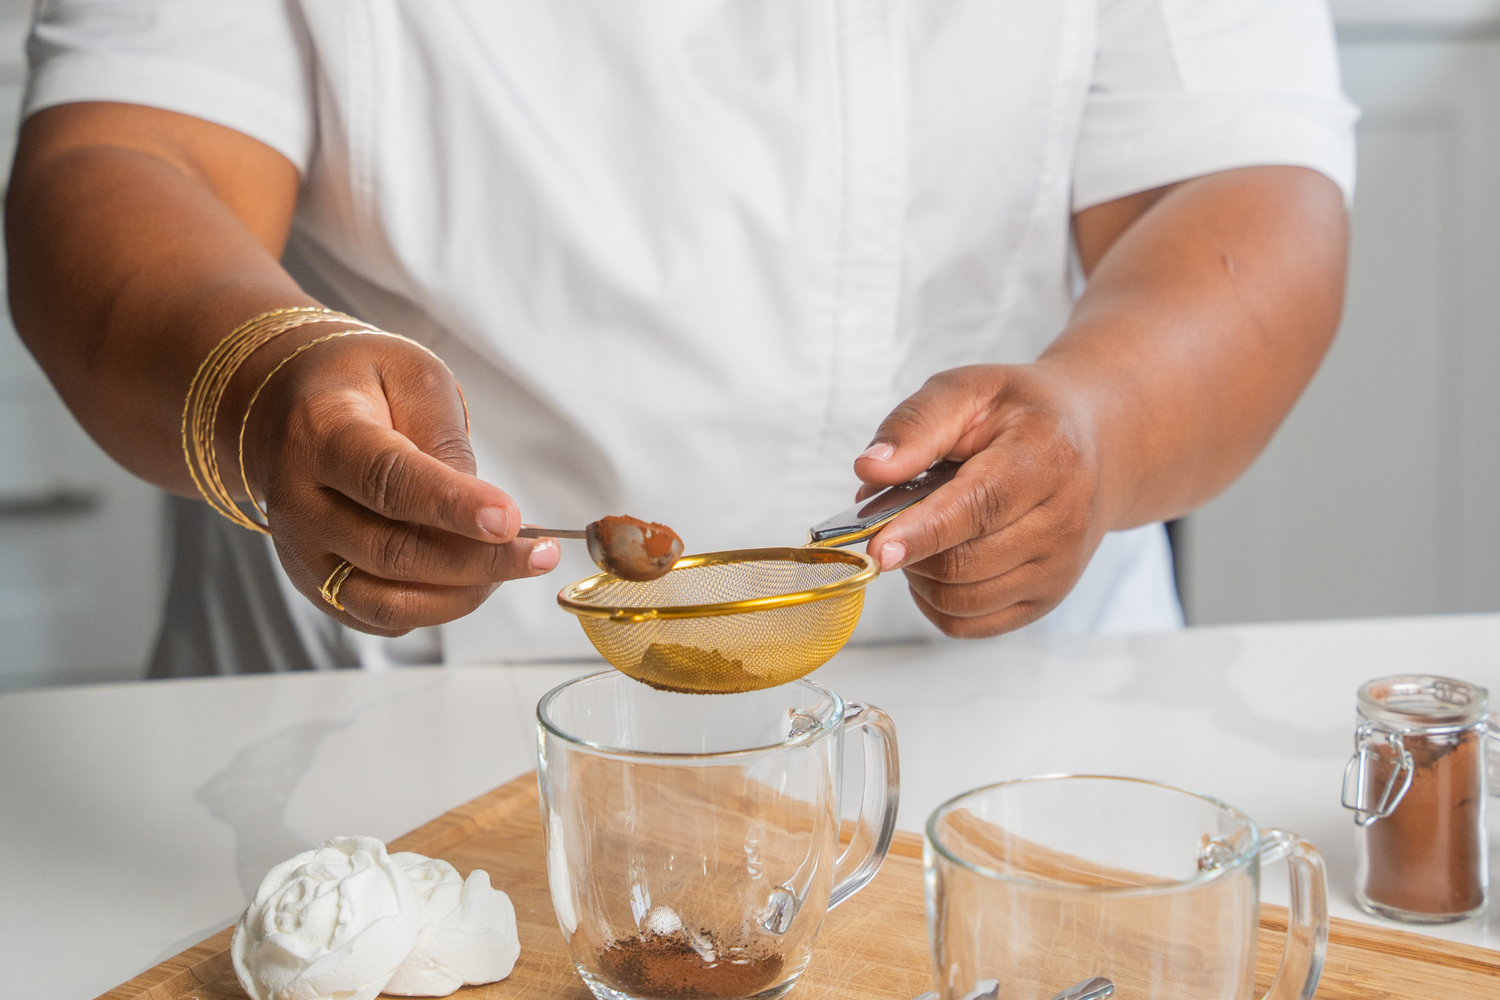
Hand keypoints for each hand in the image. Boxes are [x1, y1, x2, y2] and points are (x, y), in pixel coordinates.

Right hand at [239, 331, 558, 634]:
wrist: (284, 409)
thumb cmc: (356, 385)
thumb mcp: (408, 375)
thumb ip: (443, 437)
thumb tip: (481, 510)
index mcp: (320, 435)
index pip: (386, 480)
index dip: (451, 505)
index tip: (509, 519)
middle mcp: (299, 503)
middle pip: (393, 553)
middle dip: (479, 561)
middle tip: (542, 552)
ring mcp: (302, 554)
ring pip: (388, 602)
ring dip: (463, 593)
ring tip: (515, 564)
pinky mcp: (318, 587)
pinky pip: (384, 618)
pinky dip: (437, 607)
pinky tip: (473, 576)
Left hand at [853, 364, 1109, 636]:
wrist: (1091, 445)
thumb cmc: (1020, 416)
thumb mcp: (968, 390)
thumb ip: (917, 425)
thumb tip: (871, 468)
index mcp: (1047, 457)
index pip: (981, 507)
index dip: (925, 531)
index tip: (879, 548)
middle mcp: (1064, 521)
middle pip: (963, 563)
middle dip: (910, 547)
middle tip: (893, 516)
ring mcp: (1058, 569)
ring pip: (959, 600)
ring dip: (918, 574)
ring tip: (922, 532)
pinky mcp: (1044, 600)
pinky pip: (966, 623)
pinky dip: (933, 601)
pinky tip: (937, 562)